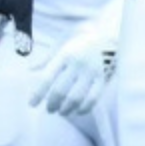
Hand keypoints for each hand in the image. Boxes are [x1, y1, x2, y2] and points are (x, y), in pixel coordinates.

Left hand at [29, 0, 122, 116]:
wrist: (114, 34)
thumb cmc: (85, 38)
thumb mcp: (65, 41)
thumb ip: (48, 57)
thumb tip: (30, 69)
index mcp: (66, 54)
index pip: (46, 78)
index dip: (37, 94)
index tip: (32, 104)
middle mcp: (78, 63)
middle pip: (59, 91)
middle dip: (51, 104)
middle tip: (49, 109)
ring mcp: (92, 71)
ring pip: (75, 98)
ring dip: (66, 109)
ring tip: (62, 111)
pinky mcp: (104, 78)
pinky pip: (92, 99)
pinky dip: (83, 108)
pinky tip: (79, 110)